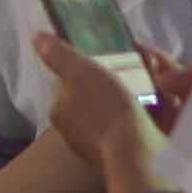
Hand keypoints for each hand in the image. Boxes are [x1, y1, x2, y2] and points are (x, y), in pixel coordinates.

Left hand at [37, 35, 155, 188]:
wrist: (135, 154)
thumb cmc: (107, 108)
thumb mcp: (81, 71)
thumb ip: (58, 54)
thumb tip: (36, 36)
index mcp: (59, 109)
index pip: (69, 80)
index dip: (89, 67)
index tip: (113, 61)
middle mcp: (71, 131)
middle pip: (92, 96)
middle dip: (112, 84)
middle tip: (137, 74)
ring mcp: (94, 146)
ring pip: (111, 113)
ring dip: (129, 101)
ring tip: (152, 91)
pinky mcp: (118, 156)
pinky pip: (127, 130)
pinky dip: (140, 120)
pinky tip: (155, 114)